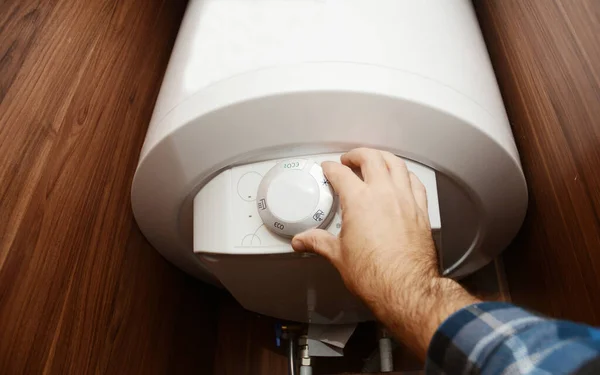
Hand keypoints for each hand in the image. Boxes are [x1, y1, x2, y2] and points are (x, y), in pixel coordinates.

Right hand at [292, 148, 477, 357]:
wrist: (405, 289)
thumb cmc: (374, 275)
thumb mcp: (338, 256)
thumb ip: (318, 242)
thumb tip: (303, 241)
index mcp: (359, 201)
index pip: (341, 174)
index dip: (331, 168)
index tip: (328, 169)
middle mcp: (384, 194)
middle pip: (371, 159)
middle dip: (357, 154)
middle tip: (350, 159)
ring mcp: (405, 200)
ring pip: (396, 164)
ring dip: (383, 157)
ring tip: (375, 159)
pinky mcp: (420, 211)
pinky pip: (415, 183)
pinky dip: (406, 175)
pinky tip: (403, 178)